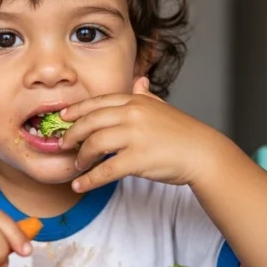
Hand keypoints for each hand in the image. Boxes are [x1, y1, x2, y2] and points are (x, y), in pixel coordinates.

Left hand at [59, 77, 229, 191]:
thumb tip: (140, 81)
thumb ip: (146, 96)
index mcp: (137, 100)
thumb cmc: (183, 133)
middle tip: (63, 145)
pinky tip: (80, 185)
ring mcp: (134, 136)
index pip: (98, 102)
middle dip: (72, 135)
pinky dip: (89, 180)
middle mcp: (133, 114)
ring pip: (94, 144)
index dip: (77, 110)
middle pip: (90, 122)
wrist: (203, 153)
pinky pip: (105, 170)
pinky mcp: (137, 159)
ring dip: (81, 157)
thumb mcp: (163, 107)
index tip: (62, 118)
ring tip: (78, 165)